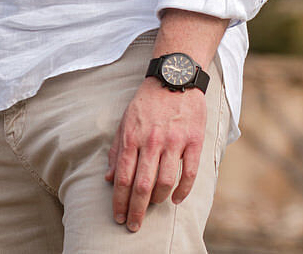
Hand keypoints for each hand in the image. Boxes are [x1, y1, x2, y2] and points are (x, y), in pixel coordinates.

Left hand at [106, 79, 205, 232]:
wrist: (174, 77)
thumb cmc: (147, 103)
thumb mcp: (125, 122)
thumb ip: (116, 151)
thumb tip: (108, 178)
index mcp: (132, 137)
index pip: (123, 178)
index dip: (120, 202)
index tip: (119, 217)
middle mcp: (152, 140)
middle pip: (142, 185)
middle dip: (136, 210)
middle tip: (133, 225)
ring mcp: (174, 140)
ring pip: (165, 181)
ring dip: (157, 200)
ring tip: (153, 205)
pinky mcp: (194, 139)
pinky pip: (189, 172)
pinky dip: (183, 190)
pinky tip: (175, 199)